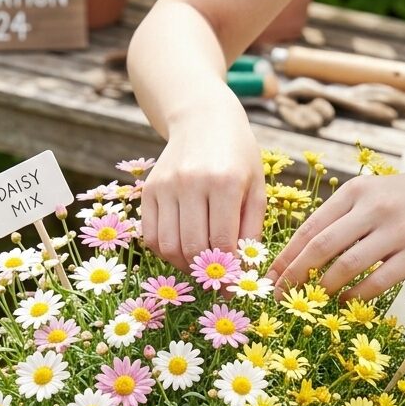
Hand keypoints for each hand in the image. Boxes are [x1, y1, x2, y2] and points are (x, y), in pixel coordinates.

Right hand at [140, 111, 265, 271]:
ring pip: (168, 246)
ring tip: (199, 267)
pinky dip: (165, 252)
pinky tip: (182, 250)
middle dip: (205, 272)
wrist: (203, 119)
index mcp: (224, 182)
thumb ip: (250, 229)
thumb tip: (242, 272)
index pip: (222, 242)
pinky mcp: (148, 189)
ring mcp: (165, 185)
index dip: (228, 271)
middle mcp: (191, 183)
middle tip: (215, 281)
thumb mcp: (255, 188)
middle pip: (192, 248)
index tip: (233, 286)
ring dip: (183, 266)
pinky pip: (150, 236)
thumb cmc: (238, 157)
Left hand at [266, 170, 404, 300]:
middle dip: (295, 274)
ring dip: (325, 287)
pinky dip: (357, 295)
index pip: (311, 227)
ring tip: (313, 300)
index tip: (269, 277)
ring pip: (347, 265)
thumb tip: (298, 251)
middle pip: (322, 246)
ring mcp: (397, 230)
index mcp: (357, 191)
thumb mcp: (374, 192)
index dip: (286, 255)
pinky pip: (378, 280)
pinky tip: (346, 302)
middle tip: (280, 295)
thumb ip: (341, 215)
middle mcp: (374, 207)